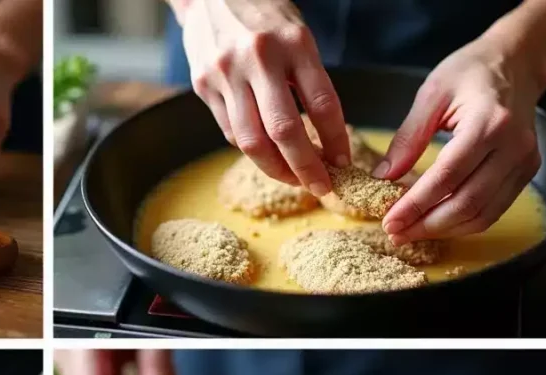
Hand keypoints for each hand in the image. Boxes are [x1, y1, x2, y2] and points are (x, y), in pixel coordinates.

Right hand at [177, 0, 349, 193]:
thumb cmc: (263, 15)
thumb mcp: (296, 34)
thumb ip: (306, 79)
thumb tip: (322, 135)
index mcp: (293, 42)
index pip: (322, 104)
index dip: (335, 140)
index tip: (343, 162)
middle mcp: (258, 59)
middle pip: (284, 131)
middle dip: (305, 167)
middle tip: (321, 186)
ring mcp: (225, 73)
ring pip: (252, 141)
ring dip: (275, 168)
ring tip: (292, 178)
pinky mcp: (202, 85)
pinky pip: (230, 131)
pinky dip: (251, 148)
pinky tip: (265, 152)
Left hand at [377, 37, 542, 245]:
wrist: (515, 62)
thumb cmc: (471, 72)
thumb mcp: (431, 94)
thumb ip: (407, 137)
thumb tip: (383, 177)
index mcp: (488, 123)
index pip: (447, 177)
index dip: (416, 205)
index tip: (388, 221)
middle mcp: (512, 147)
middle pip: (467, 203)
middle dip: (426, 225)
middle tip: (394, 233)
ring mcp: (524, 162)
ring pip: (482, 214)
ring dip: (444, 230)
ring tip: (410, 232)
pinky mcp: (526, 171)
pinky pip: (493, 210)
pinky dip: (463, 223)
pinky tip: (436, 222)